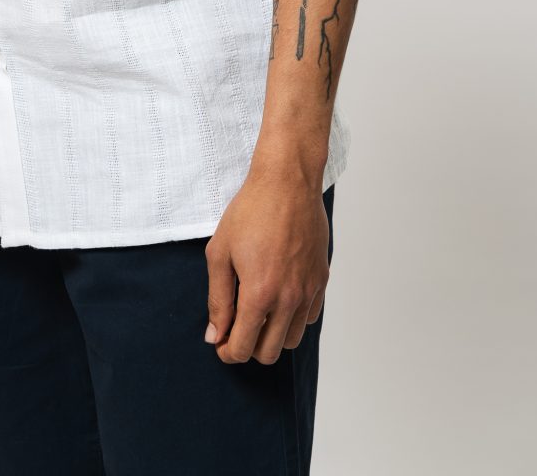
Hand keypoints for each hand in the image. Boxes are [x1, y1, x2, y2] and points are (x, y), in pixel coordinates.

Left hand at [204, 157, 329, 364]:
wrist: (287, 183)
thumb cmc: (249, 212)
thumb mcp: (220, 253)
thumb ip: (218, 299)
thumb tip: (214, 335)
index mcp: (259, 294)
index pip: (243, 348)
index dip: (226, 351)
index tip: (219, 341)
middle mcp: (288, 299)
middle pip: (268, 353)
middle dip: (247, 347)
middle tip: (234, 327)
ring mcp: (309, 291)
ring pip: (291, 340)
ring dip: (271, 335)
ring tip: (256, 311)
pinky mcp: (321, 280)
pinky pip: (309, 318)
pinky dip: (292, 319)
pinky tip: (278, 297)